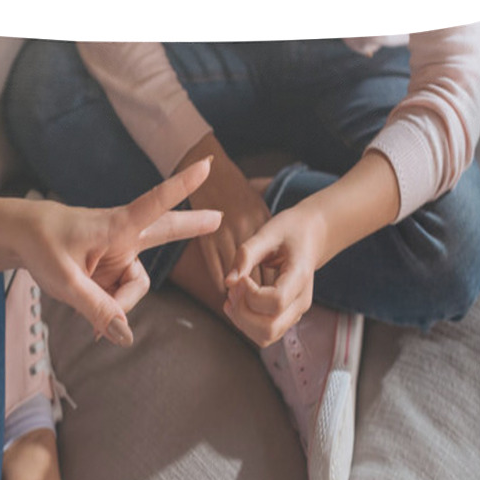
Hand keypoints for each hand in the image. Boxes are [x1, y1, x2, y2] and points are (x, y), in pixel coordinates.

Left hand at [17, 158, 220, 345]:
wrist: (20, 238)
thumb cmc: (41, 245)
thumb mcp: (65, 282)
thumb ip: (97, 307)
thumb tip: (125, 335)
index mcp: (115, 225)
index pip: (154, 205)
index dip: (181, 187)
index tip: (205, 166)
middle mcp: (123, 237)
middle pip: (166, 231)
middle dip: (191, 226)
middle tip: (220, 218)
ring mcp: (119, 254)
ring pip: (135, 288)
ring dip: (119, 306)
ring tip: (94, 327)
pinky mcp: (112, 269)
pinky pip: (121, 297)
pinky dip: (110, 311)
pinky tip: (96, 326)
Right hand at [175, 135, 270, 294]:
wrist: (211, 169)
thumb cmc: (236, 190)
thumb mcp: (258, 206)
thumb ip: (264, 231)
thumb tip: (270, 259)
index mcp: (262, 222)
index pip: (271, 260)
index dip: (272, 283)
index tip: (273, 299)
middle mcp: (247, 229)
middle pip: (256, 271)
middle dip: (258, 292)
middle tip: (260, 310)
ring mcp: (226, 233)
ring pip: (236, 274)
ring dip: (238, 292)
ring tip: (241, 306)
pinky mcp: (206, 236)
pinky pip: (215, 266)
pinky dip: (222, 281)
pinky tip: (225, 292)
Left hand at [223, 201, 325, 347]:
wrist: (311, 236)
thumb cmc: (290, 231)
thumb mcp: (268, 233)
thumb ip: (246, 254)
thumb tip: (228, 282)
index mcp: (301, 277)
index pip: (276, 302)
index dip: (251, 294)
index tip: (242, 277)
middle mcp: (301, 301)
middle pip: (270, 327)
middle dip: (242, 312)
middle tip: (235, 287)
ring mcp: (295, 312)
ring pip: (265, 337)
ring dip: (242, 321)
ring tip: (234, 295)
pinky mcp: (285, 317)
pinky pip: (263, 334)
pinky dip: (245, 324)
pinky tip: (236, 302)